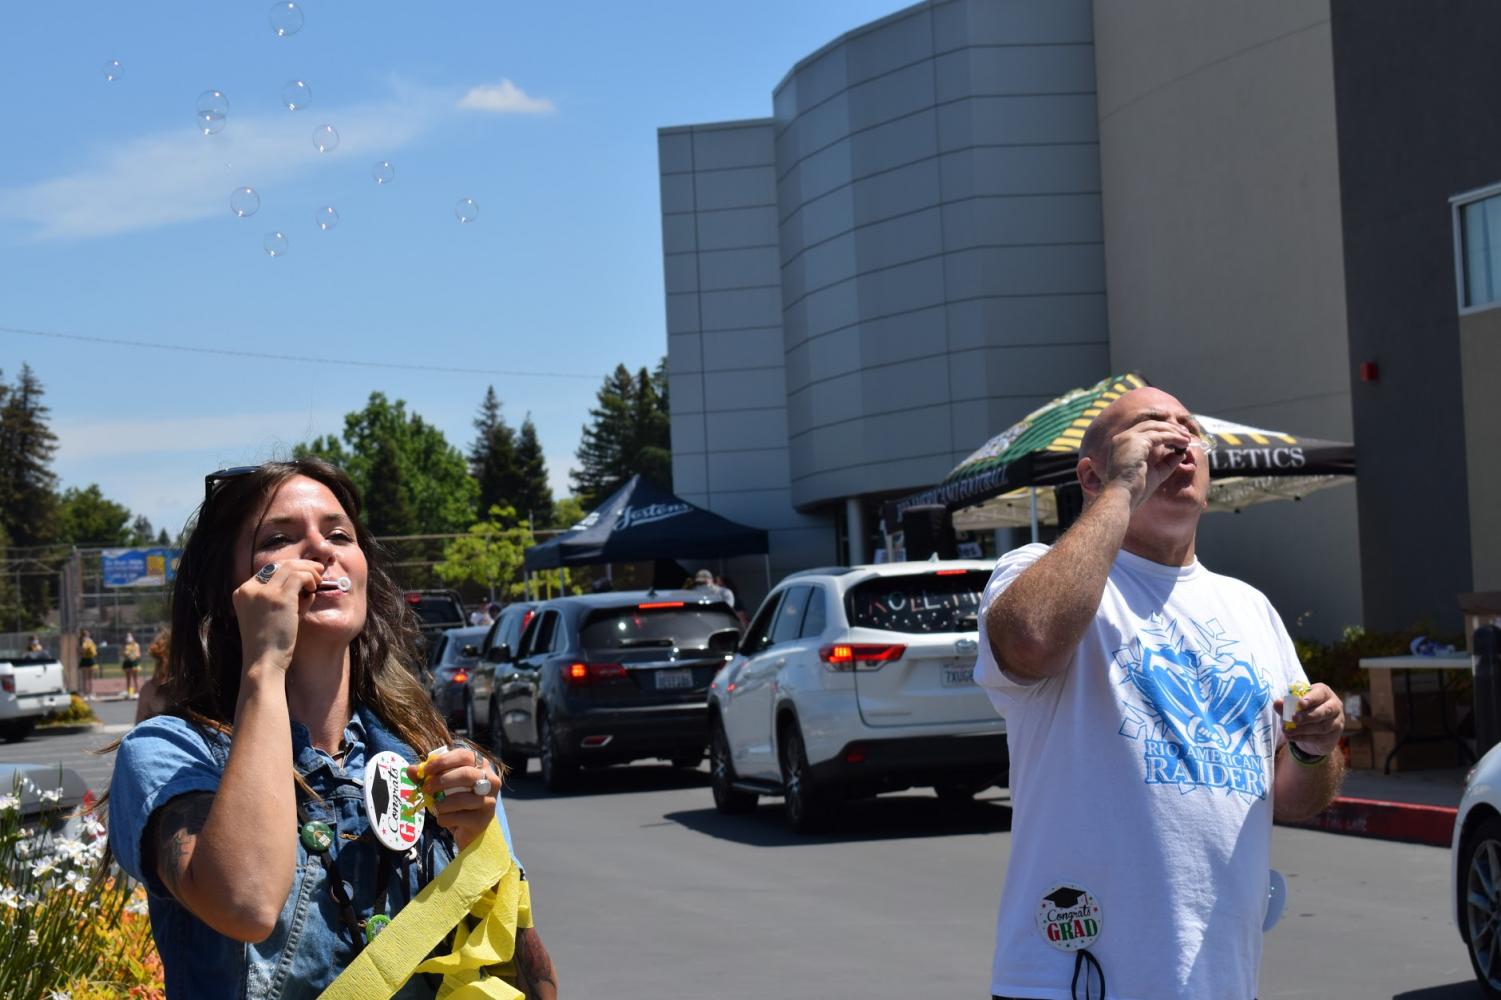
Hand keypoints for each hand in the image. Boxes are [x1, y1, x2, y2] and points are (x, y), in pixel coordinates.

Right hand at [232, 559, 324, 674]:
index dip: (289, 569)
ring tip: (318, 580)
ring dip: (309, 571)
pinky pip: (299, 576)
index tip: (304, 574)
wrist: (263, 662)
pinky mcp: (279, 598)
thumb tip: (307, 586)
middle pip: (280, 565)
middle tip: (317, 570)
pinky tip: (314, 588)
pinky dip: (310, 578)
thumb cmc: (270, 644)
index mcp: (242, 593)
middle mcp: (249, 589)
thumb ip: (285, 599)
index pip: (268, 571)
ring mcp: (263, 592)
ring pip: (291, 567)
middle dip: (301, 565)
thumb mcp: (272, 615)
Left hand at [409, 745, 498, 851]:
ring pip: (462, 798)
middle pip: (466, 775)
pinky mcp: (484, 819)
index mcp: (481, 766)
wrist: (469, 829)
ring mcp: (489, 801)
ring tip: (435, 807)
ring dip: (441, 804)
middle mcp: (491, 780)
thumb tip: (411, 769)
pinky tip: (443, 819)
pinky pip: (459, 817)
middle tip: (426, 788)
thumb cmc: (456, 801)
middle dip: (441, 781)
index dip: (444, 761)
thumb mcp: (442, 786)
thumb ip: (427, 776)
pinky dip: (444, 819)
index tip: (426, 770)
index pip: (464, 756)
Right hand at [1103, 419, 1196, 508]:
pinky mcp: (1136, 441)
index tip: (1178, 436)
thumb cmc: (1135, 489)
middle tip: (1186, 434)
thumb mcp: (1155, 472)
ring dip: (1174, 432)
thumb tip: (1181, 454)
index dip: (1162, 431)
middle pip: (1150, 425)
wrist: (1123, 496)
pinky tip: (1183, 443)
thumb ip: (1167, 462)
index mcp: (1122, 444)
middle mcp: (1122, 438)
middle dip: (1170, 428)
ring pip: (1156, 428)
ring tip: (1187, 439)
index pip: (1144, 430)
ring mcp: (1128, 438)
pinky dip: (1174, 437)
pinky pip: (1160, 435)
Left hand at [1275, 682, 1344, 756]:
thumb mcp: (1293, 705)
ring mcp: (1337, 721)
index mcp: (1323, 692)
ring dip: (1303, 729)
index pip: (1320, 694)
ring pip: (1323, 726)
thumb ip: (1285, 705)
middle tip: (1293, 718)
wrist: (1313, 730)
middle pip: (1325, 710)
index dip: (1310, 699)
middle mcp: (1334, 705)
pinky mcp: (1334, 735)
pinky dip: (1304, 737)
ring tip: (1287, 730)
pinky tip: (1292, 737)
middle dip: (1308, 715)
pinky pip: (1320, 737)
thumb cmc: (1302, 710)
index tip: (1299, 704)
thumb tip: (1277, 703)